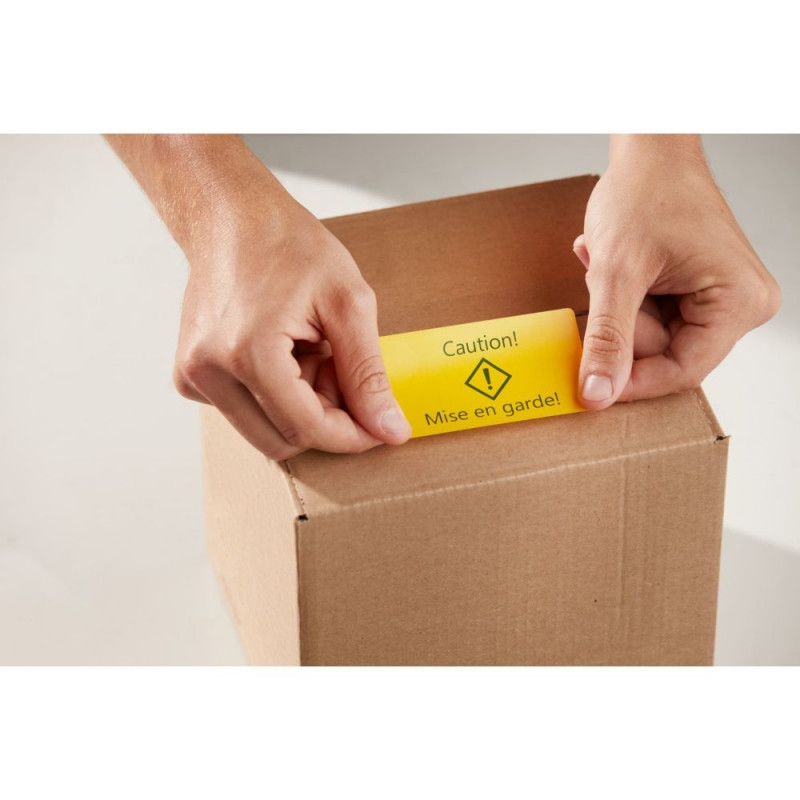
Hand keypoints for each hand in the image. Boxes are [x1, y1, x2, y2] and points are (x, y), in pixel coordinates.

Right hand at [173, 184, 410, 460]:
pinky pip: (245, 413)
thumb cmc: (289, 246)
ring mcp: (192, 375)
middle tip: (341, 372)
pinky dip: (276, 397)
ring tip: (313, 355)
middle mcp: (208, 371)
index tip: (379, 426)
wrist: (232, 218)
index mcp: (248, 352)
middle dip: (324, 419)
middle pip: (282, 440)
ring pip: (264, 430)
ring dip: (300, 408)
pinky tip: (287, 355)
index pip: (306, 428)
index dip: (351, 435)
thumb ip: (368, 374)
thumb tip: (389, 431)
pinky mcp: (189, 376)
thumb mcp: (348, 303)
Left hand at [574, 135, 780, 407]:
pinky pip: (653, 317)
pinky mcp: (701, 292)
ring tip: (611, 264)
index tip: (589, 385)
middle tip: (607, 281)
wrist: (650, 152)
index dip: (631, 381)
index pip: (682, 371)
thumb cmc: (645, 193)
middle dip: (623, 324)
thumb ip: (607, 340)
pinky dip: (626, 296)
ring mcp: (722, 298)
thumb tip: (598, 395)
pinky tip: (620, 263)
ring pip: (652, 337)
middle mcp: (741, 305)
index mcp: (738, 303)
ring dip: (620, 306)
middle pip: (666, 354)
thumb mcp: (616, 274)